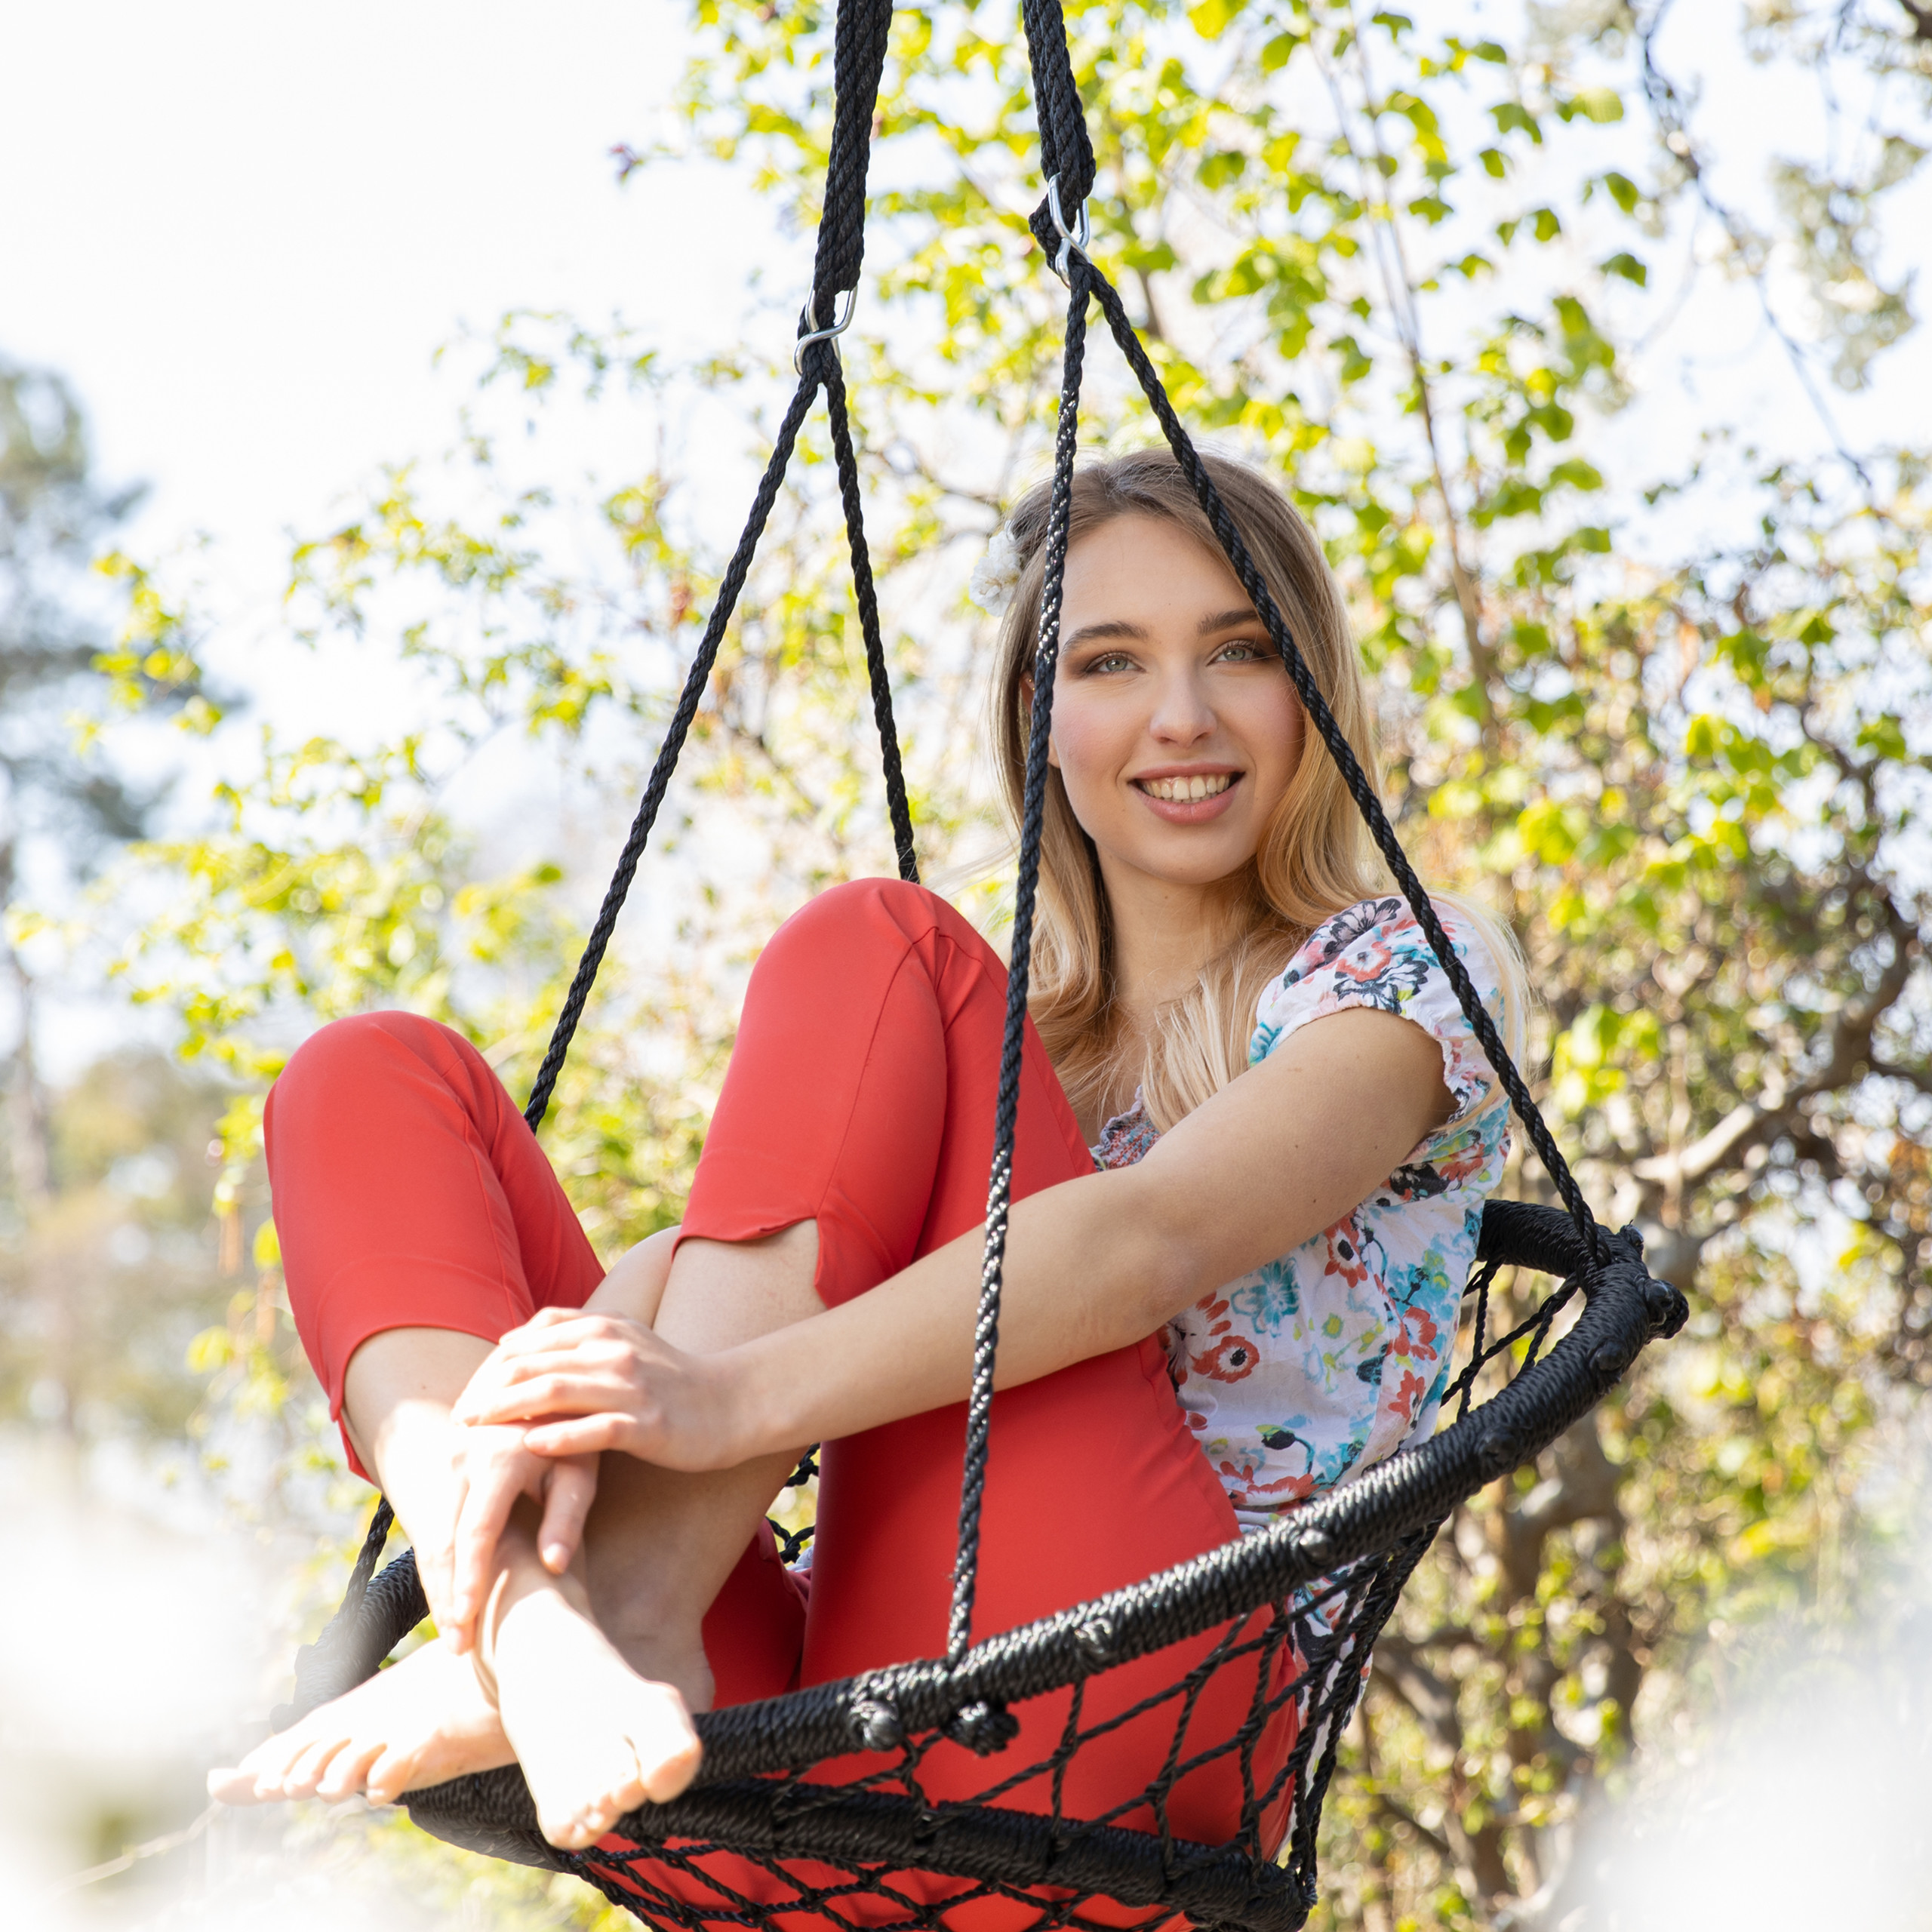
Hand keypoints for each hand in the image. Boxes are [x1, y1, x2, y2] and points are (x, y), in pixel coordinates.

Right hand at [442, 1417, 597, 1653]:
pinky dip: (439, 1566)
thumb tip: (555, 1566)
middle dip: (447, 1596)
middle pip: (444, 1541)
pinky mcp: (442, 1473)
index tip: (467, 1623)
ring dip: (438, 1587)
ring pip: (432, 1536)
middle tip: (458, 1647)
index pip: (476, 1532)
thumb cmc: (572, 1436)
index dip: (470, 1579)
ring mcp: (445, 1465)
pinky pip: (433, 1524)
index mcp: (497, 1460)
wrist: (540, 1390)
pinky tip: (449, 1601)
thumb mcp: (581, 1468)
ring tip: (454, 1636)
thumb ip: (568, 1514)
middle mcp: (461, 1460)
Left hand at [451, 1306, 745, 1472]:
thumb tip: (508, 1342)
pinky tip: (529, 1448)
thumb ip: (571, 1335)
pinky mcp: (648, 1425)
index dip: (492, 1365)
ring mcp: (632, 1387)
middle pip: (534, 1362)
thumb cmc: (669, 1378)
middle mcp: (614, 1350)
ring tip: (475, 1430)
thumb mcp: (622, 1341)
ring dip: (508, 1410)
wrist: (731, 1403)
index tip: (466, 1392)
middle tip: (457, 1417)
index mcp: (605, 1327)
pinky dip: (559, 1437)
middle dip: (488, 1390)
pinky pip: (596, 1430)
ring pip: (555, 1391)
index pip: (532, 1338)